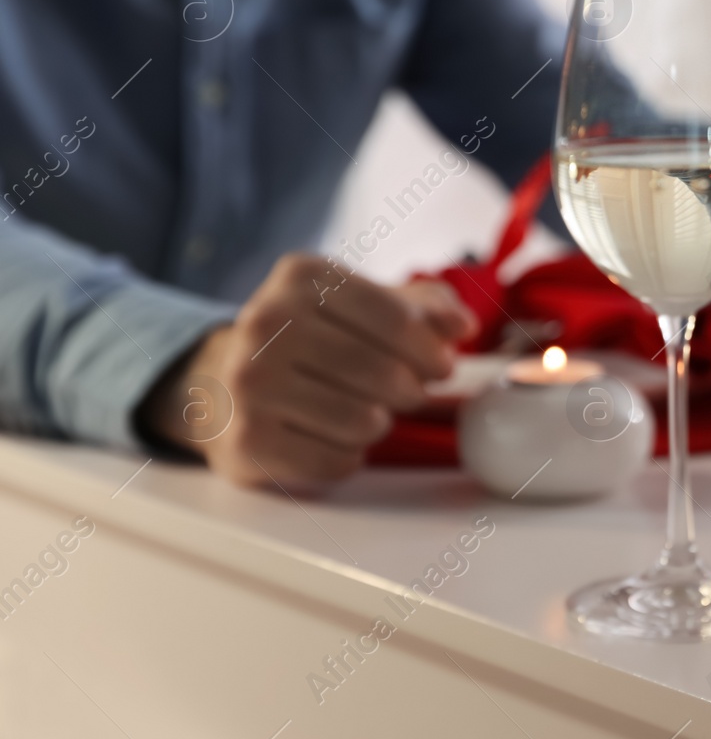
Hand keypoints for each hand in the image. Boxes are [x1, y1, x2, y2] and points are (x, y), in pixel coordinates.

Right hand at [137, 254, 476, 488]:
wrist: (222, 384)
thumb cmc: (315, 339)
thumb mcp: (365, 304)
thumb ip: (426, 306)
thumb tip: (461, 325)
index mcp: (301, 277)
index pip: (396, 318)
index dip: (432, 350)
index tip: (442, 366)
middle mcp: (265, 324)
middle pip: (380, 373)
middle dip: (411, 390)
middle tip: (409, 393)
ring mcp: (248, 384)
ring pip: (362, 421)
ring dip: (379, 423)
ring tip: (367, 411)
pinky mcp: (246, 441)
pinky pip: (335, 461)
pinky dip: (349, 455)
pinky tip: (332, 437)